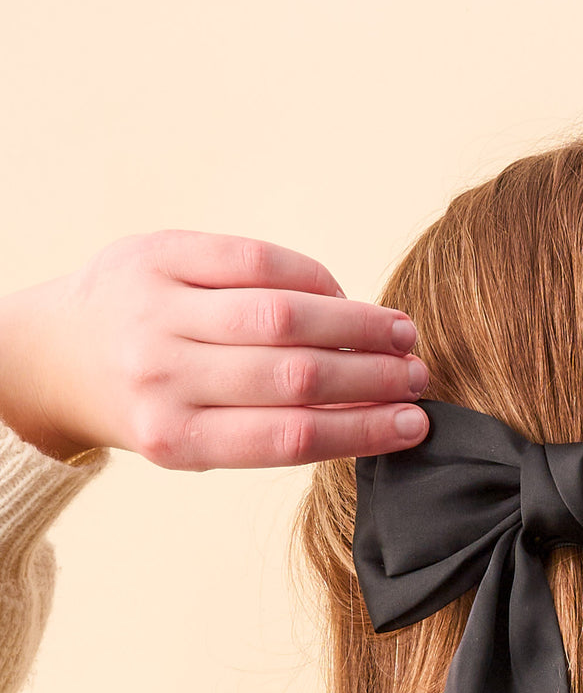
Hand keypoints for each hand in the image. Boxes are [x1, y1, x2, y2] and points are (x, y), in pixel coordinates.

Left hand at [0, 229, 430, 468]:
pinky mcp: (156, 254)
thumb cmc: (147, 403)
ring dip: (356, 324)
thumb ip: (270, 428)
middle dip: (373, 375)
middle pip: (294, 374)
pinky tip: (341, 295)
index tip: (413, 425)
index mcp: (175, 438)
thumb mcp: (197, 439)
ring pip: (282, 314)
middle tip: (417, 376)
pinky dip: (312, 277)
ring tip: (399, 334)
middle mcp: (161, 375)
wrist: (55, 357)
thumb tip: (373, 409)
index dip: (363, 429)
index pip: (291, 435)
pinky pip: (254, 260)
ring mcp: (156, 310)